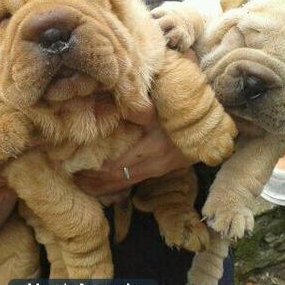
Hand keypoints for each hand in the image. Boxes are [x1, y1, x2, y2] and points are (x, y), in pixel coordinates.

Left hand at [73, 106, 187, 195]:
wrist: (214, 122)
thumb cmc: (184, 106)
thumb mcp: (162, 101)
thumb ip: (138, 103)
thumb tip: (111, 98)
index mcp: (155, 145)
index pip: (118, 164)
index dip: (95, 166)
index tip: (75, 161)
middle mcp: (157, 162)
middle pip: (118, 177)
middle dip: (93, 179)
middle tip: (70, 174)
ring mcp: (161, 169)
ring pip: (126, 183)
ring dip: (102, 186)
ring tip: (80, 183)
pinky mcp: (162, 170)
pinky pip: (135, 181)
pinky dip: (116, 186)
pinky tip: (101, 187)